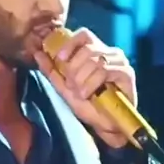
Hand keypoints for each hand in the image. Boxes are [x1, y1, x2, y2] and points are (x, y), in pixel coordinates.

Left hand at [34, 27, 136, 148]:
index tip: (60, 59)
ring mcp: (120, 63)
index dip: (70, 44)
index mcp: (96, 53)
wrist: (106, 127)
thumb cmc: (89, 108)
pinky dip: (92, 83)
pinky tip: (89, 94)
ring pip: (95, 59)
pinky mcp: (126, 73)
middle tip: (72, 86)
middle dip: (74, 68)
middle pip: (87, 48)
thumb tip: (37, 53)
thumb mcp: (65, 89)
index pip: (84, 35)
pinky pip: (105, 70)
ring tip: (81, 93)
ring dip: (82, 78)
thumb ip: (52, 71)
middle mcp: (110, 54)